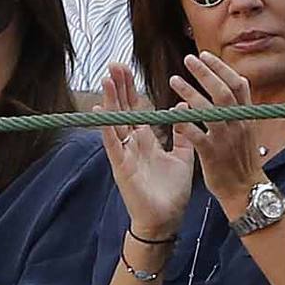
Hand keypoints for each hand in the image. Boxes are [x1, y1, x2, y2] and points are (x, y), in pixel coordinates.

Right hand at [98, 64, 193, 237]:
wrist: (166, 221)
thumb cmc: (171, 193)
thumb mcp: (182, 157)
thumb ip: (182, 134)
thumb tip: (183, 108)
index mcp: (146, 141)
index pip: (136, 109)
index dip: (131, 89)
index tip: (126, 69)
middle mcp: (133, 145)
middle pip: (123, 110)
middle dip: (119, 87)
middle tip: (114, 64)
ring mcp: (125, 155)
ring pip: (115, 122)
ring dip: (111, 100)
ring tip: (106, 79)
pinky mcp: (122, 168)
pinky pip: (113, 144)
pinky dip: (107, 127)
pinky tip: (101, 111)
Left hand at [169, 52, 267, 208]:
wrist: (245, 190)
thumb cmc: (242, 161)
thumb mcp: (245, 131)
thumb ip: (237, 110)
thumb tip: (227, 87)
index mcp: (246, 117)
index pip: (238, 84)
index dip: (222, 68)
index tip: (206, 55)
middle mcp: (237, 125)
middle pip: (223, 91)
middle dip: (205, 72)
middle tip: (188, 59)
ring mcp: (226, 139)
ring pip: (209, 110)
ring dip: (190, 92)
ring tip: (174, 80)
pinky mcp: (213, 154)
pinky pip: (197, 135)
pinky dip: (184, 123)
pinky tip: (172, 114)